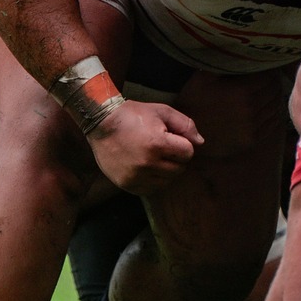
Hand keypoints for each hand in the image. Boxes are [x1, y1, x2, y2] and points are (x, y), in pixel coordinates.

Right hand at [87, 99, 202, 191]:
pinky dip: (153, 180)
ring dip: (165, 169)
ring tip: (152, 155)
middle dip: (175, 157)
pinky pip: (152, 189)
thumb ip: (185, 125)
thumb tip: (200, 143)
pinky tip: (144, 166)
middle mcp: (147, 163)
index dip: (183, 144)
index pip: (188, 153)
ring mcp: (136, 176)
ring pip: (167, 180)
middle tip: (161, 146)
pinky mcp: (127, 184)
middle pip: (179, 169)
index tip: (171, 137)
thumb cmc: (133, 115)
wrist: (100, 124)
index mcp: (157, 144)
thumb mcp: (161, 112)